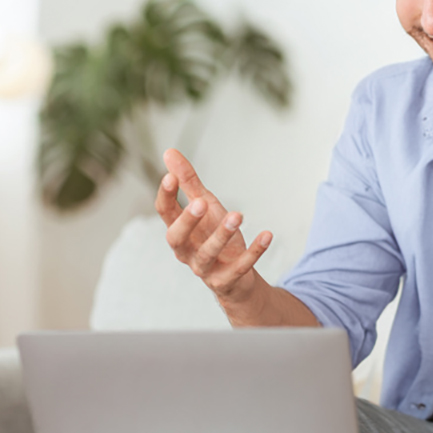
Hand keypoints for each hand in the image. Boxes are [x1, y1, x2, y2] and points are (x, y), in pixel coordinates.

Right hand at [155, 148, 271, 300]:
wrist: (236, 278)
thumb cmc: (214, 236)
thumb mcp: (205, 207)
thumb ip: (188, 182)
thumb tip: (169, 152)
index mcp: (179, 230)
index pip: (165, 213)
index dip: (166, 196)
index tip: (170, 176)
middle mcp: (186, 251)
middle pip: (176, 238)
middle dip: (187, 221)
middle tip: (201, 203)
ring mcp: (205, 268)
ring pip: (208, 254)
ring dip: (222, 234)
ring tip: (238, 215)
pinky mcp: (227, 280)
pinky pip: (240, 267)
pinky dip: (254, 252)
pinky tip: (267, 235)